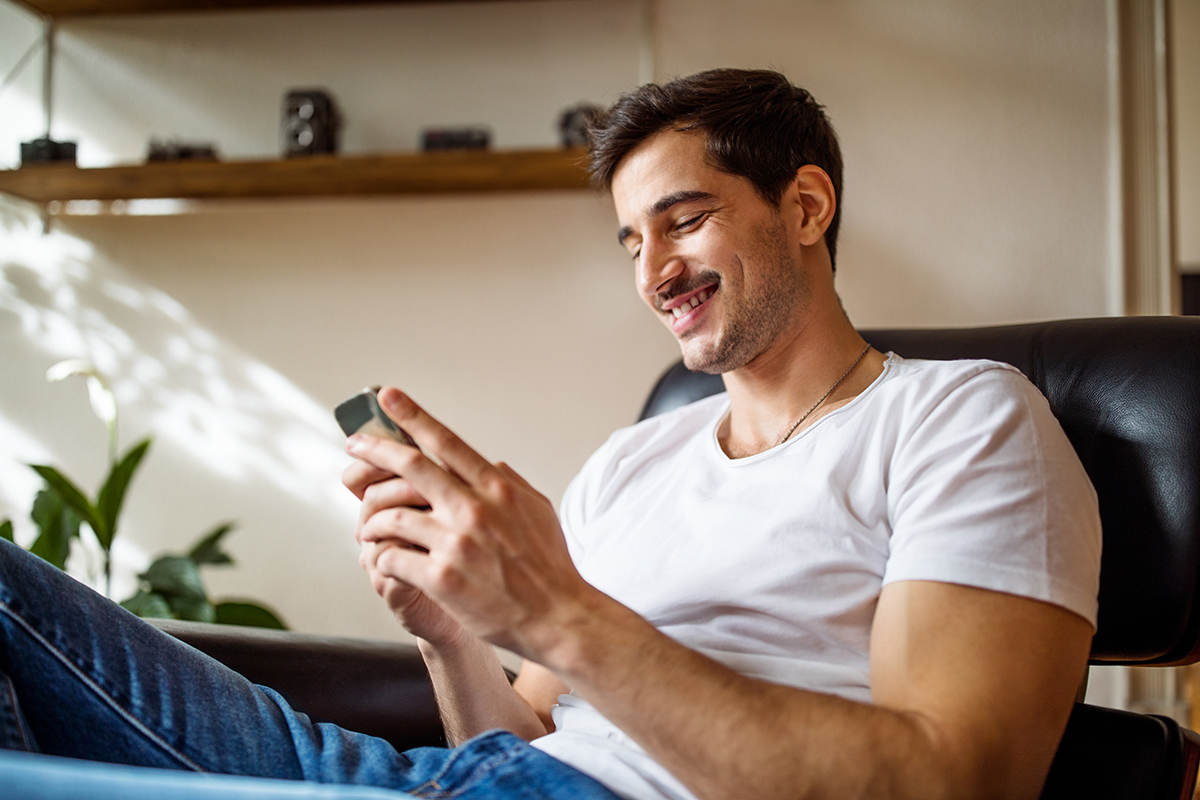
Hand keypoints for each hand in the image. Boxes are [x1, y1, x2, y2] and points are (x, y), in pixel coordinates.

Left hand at [348, 387, 591, 660]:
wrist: (557, 616)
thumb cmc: (550, 566)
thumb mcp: (538, 509)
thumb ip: (508, 483)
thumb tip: (488, 463)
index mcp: (496, 488)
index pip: (446, 441)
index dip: (413, 416)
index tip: (388, 397)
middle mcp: (474, 508)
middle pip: (411, 466)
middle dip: (375, 449)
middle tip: (354, 444)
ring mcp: (456, 543)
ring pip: (393, 516)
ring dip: (373, 520)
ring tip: (367, 527)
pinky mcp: (442, 578)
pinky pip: (392, 557)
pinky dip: (381, 557)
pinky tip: (382, 560)